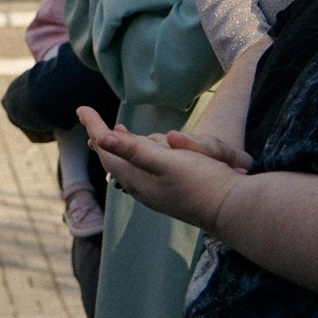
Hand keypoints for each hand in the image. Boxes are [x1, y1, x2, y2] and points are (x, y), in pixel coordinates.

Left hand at [82, 105, 248, 230]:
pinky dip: (144, 153)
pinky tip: (147, 150)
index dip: (94, 127)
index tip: (81, 108)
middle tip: (89, 120)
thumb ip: (134, 150)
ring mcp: (157, 190)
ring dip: (131, 144)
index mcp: (137, 180)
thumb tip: (101, 138)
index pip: (108, 148)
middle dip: (106, 137)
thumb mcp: (168, 162)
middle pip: (118, 155)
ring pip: (138, 159)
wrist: (235, 210)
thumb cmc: (203, 184)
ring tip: (122, 132)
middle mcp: (143, 187)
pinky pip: (152, 165)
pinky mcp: (173, 189)